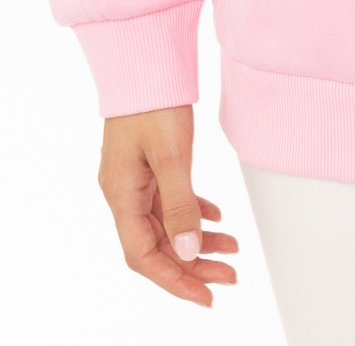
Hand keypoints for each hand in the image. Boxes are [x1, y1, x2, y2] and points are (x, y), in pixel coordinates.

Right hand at [98, 105, 238, 306]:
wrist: (145, 59)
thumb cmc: (152, 101)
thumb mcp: (171, 154)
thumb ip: (180, 204)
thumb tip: (189, 252)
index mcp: (121, 196)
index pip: (144, 256)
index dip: (174, 280)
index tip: (205, 295)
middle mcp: (124, 193)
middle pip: (157, 245)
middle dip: (192, 265)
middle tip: (229, 275)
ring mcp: (135, 179)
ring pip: (166, 224)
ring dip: (197, 239)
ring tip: (232, 248)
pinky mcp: (148, 164)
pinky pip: (169, 201)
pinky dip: (193, 212)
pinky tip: (216, 217)